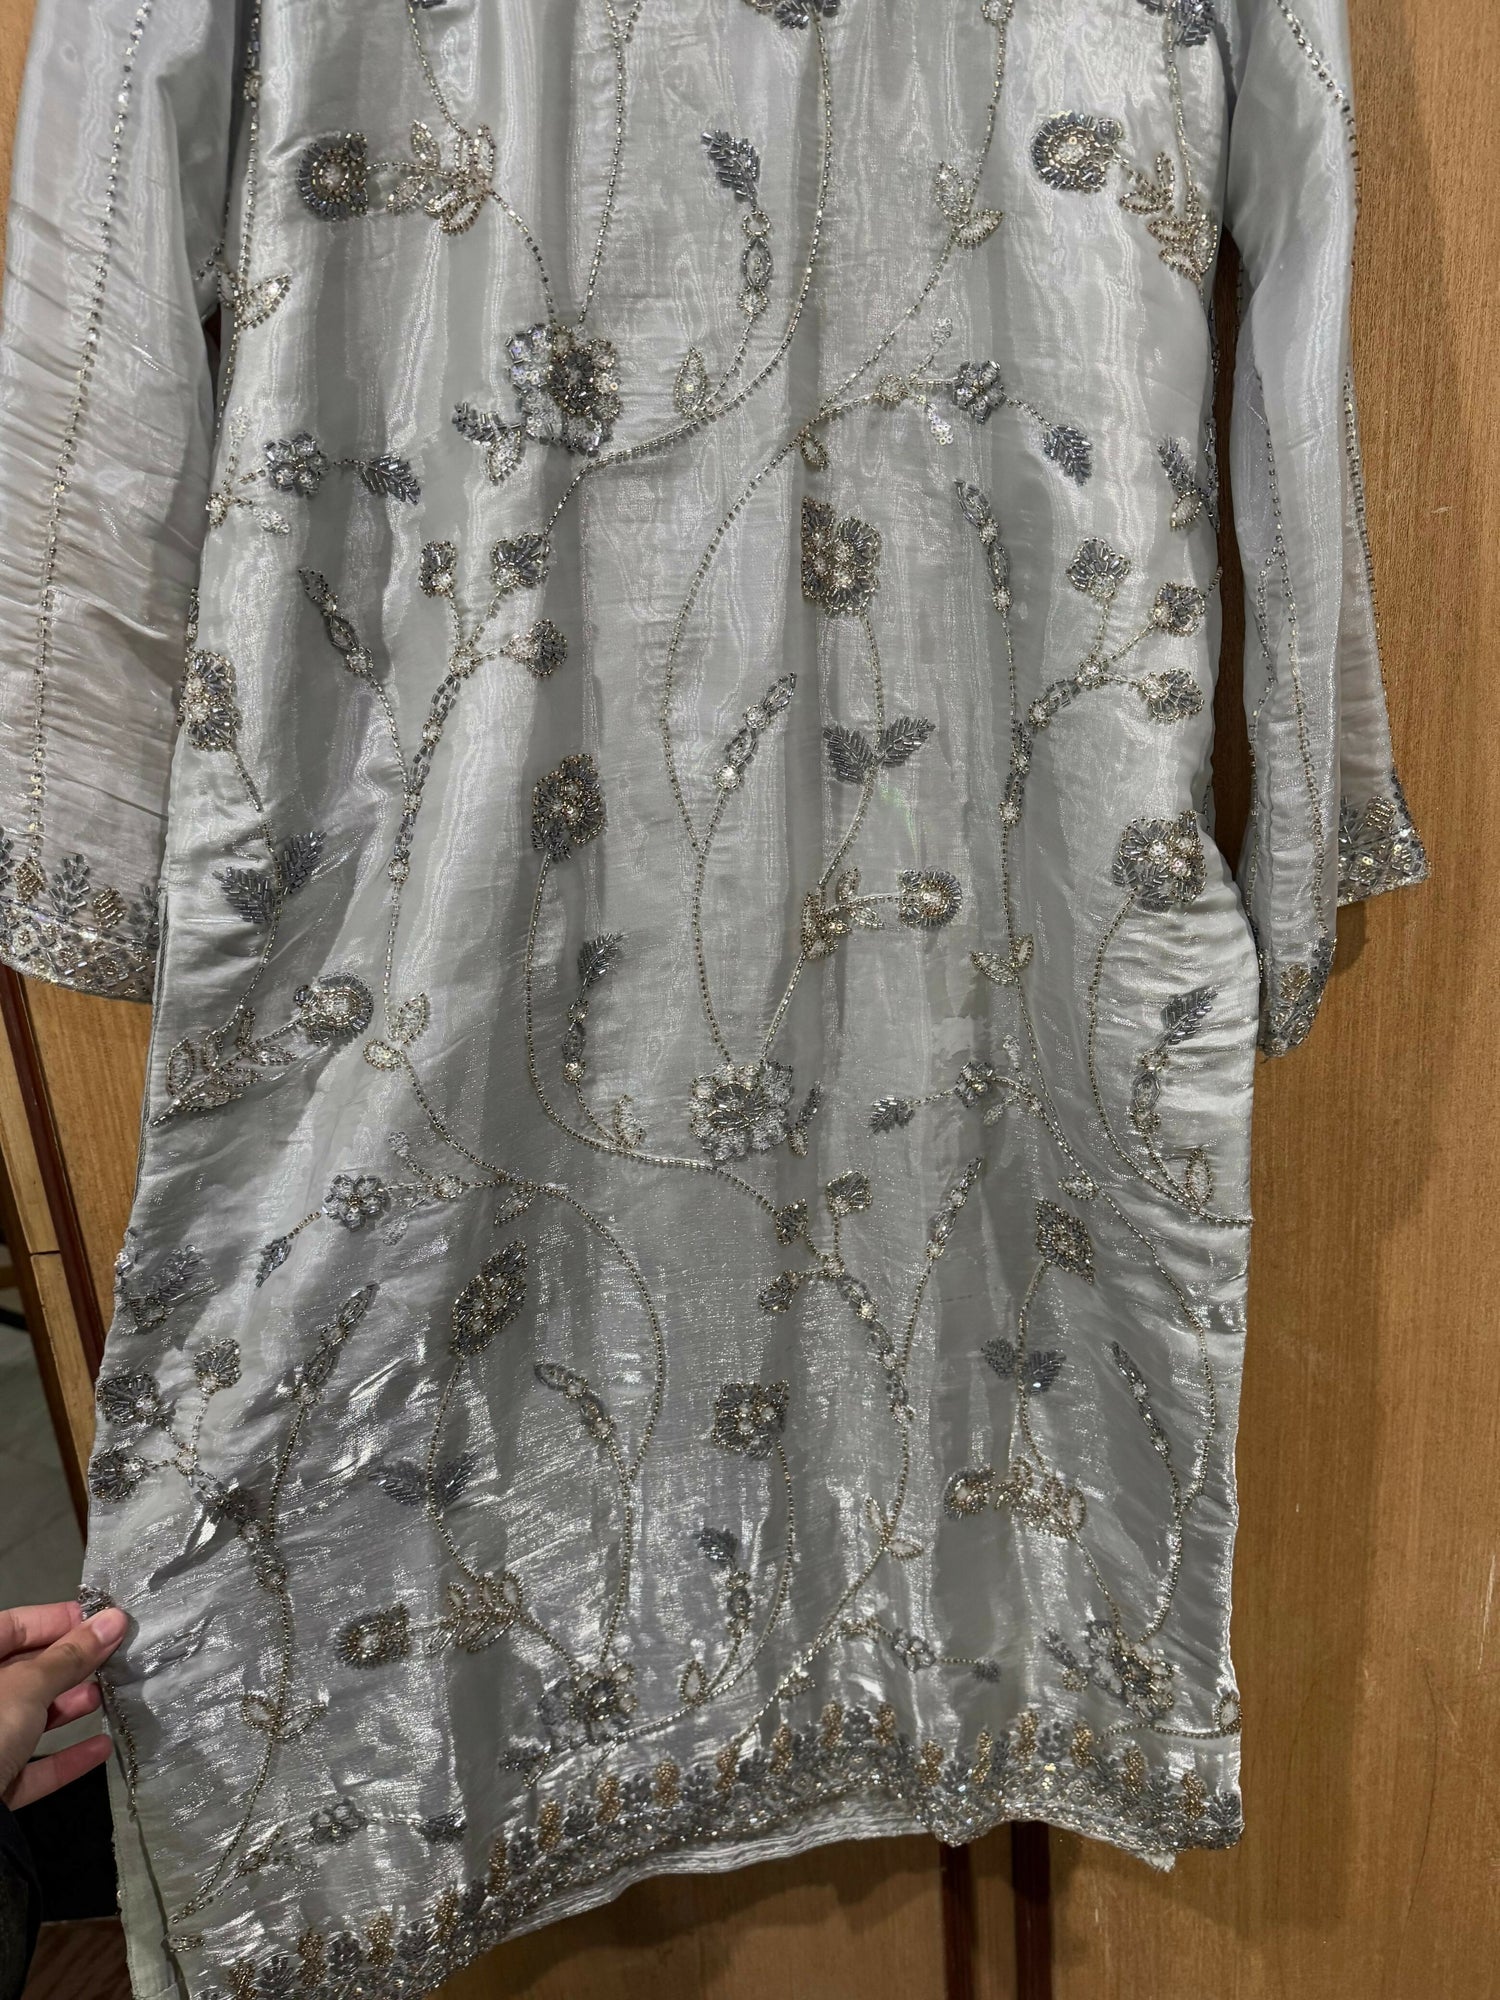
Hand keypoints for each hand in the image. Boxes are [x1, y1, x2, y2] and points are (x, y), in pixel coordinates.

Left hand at [0, 1601, 125, 1809]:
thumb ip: (71, 1656)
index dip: (56, 1619)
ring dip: (68, 1708)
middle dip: (69, 1666)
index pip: (12, 1626)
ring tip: (107, 1696)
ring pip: (26, 1719)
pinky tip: (100, 1748)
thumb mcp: (28, 1687)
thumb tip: (114, 1619)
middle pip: (22, 1673)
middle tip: (113, 1657)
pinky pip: (29, 1767)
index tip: (101, 1621)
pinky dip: (64, 1758)